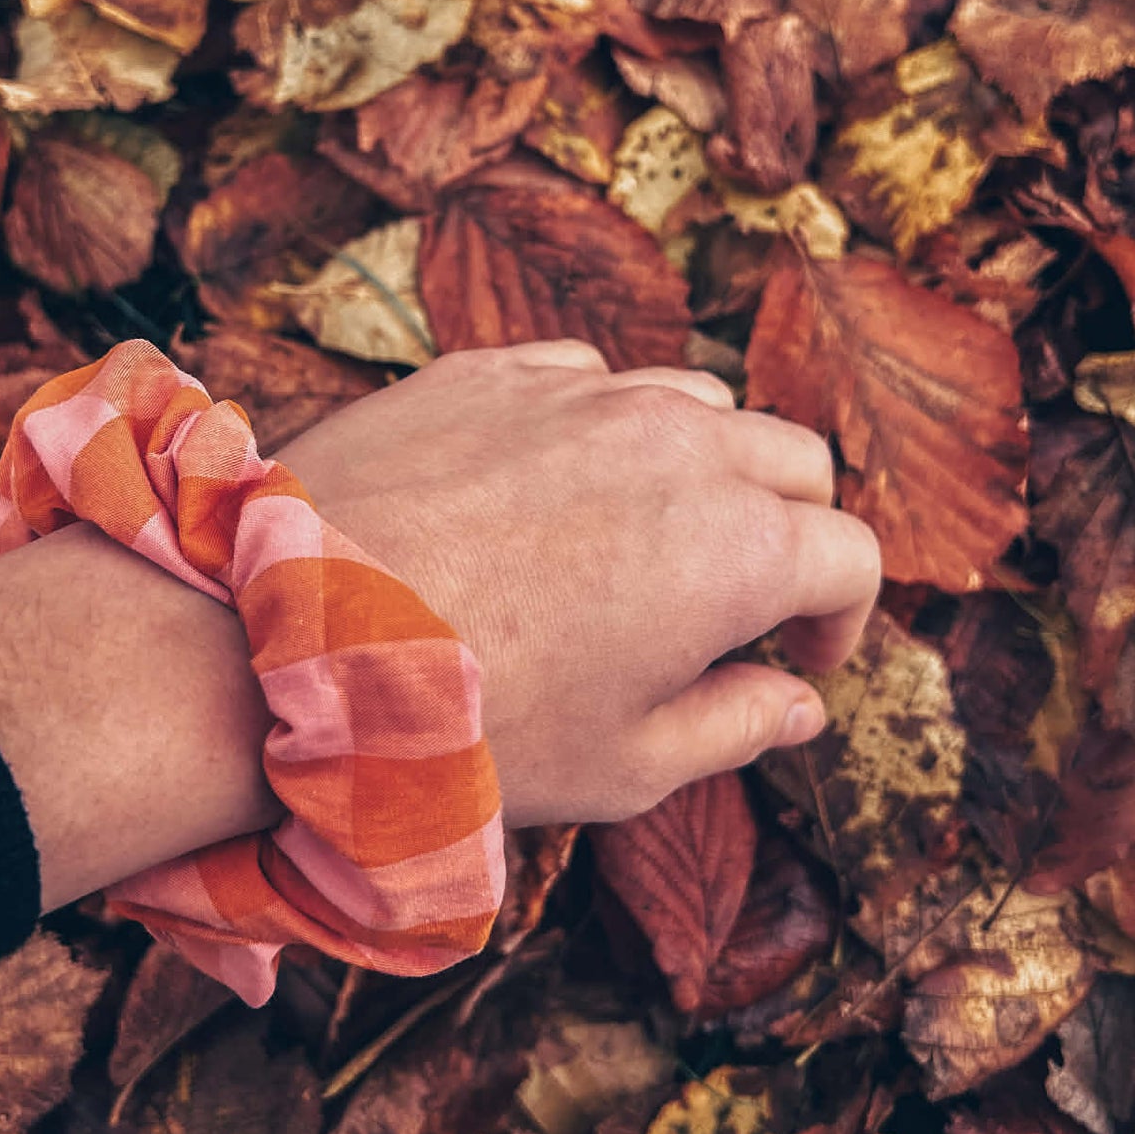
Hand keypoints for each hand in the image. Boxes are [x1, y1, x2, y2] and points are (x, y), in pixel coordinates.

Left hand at [281, 341, 880, 827]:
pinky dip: (600, 424)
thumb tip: (795, 706)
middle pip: (793, 459)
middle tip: (742, 597)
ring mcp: (582, 393)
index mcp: (737, 546)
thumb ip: (733, 727)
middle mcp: (677, 444)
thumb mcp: (622, 764)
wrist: (284, 641)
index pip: (850, 556)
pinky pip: (586, 376)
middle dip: (793, 527)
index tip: (800, 657)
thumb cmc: (465, 724)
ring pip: (696, 401)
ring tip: (648, 537)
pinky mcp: (492, 369)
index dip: (840, 618)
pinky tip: (553, 486)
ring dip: (704, 464)